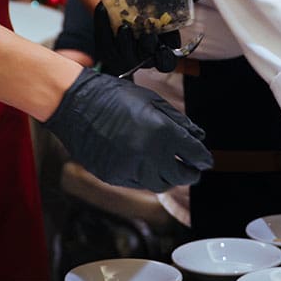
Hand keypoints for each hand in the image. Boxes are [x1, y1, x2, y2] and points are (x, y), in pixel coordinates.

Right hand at [46, 68, 213, 190]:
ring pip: (159, 184)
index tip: (206, 161)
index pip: (194, 154)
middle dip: (190, 174)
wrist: (75, 103)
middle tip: (192, 170)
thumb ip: (178, 121)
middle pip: (180, 176)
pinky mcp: (113, 176)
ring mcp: (129, 167)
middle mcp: (148, 153)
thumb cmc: (113, 95)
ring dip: (168, 178)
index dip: (203, 159)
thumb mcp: (151, 101)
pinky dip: (145, 177)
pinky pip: (137, 183)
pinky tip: (145, 165)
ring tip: (169, 169)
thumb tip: (198, 137)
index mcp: (161, 131)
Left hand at [93, 0, 206, 73]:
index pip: (166, 63)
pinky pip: (102, 41)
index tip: (164, 47)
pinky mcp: (105, 47)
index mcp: (161, 49)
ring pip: (121, 54)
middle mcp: (142, 56)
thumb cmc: (150, 2)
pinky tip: (103, 9)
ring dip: (123, 41)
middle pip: (144, 59)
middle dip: (144, 48)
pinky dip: (102, 25)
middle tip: (146, 34)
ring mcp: (122, 54)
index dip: (165, 58)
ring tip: (124, 26)